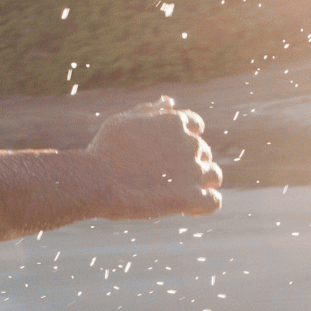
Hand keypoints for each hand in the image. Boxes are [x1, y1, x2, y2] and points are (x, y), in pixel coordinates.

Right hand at [86, 96, 222, 219]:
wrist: (96, 181)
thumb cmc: (105, 150)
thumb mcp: (124, 120)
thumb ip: (150, 110)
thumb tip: (169, 101)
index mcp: (175, 122)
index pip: (195, 126)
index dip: (185, 139)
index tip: (170, 153)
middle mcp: (190, 144)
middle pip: (204, 152)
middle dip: (189, 163)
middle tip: (165, 179)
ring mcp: (193, 171)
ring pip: (214, 175)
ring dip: (202, 183)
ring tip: (181, 194)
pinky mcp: (190, 197)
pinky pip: (213, 202)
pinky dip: (206, 204)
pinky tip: (190, 209)